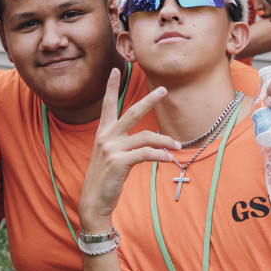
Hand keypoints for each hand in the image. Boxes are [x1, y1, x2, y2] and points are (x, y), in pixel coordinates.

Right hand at [77, 68, 176, 228]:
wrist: (93, 201)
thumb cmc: (105, 180)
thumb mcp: (111, 158)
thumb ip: (125, 145)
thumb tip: (150, 141)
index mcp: (103, 134)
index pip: (107, 105)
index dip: (111, 87)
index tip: (116, 69)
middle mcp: (105, 137)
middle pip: (131, 113)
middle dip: (148, 100)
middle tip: (163, 89)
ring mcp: (111, 149)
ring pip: (146, 137)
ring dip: (165, 141)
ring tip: (177, 146)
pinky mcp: (119, 162)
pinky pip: (146, 154)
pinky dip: (160, 156)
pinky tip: (168, 159)